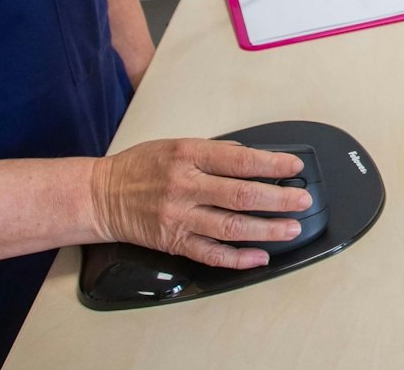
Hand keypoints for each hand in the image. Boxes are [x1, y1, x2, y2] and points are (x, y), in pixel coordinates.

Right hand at [90, 140, 310, 268]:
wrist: (102, 195)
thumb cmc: (141, 167)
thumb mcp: (177, 144)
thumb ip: (214, 152)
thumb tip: (252, 158)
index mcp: (188, 155)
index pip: (240, 160)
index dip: (272, 163)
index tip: (294, 166)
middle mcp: (185, 186)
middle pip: (241, 195)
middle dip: (279, 199)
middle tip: (302, 200)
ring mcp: (179, 217)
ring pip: (231, 227)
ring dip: (266, 230)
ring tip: (290, 228)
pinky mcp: (173, 241)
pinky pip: (210, 254)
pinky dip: (238, 258)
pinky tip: (259, 257)